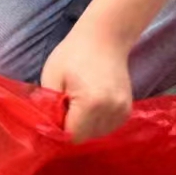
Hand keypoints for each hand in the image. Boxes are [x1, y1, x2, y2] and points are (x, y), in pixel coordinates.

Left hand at [40, 24, 133, 142]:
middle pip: (86, 137)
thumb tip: (48, 129)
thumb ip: (49, 106)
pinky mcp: (127, 110)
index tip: (53, 114)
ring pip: (97, 133)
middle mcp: (111, 111)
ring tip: (79, 101)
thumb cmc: (73, 54)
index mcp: (91, 103)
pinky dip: (97, 121)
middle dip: (72, 127)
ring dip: (85, 125)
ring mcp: (122, 111)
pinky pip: (107, 126)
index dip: (59, 129)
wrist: (105, 37)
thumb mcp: (52, 76)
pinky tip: (91, 103)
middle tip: (66, 104)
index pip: (72, 136)